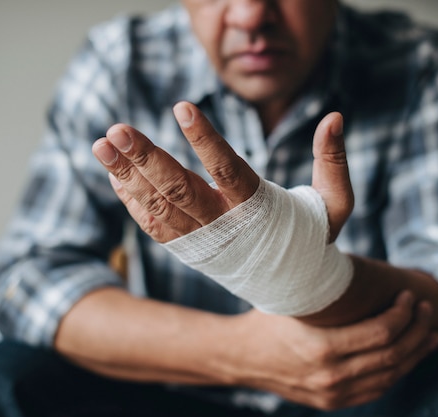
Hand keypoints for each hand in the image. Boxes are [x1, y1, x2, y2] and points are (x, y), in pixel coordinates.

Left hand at [92, 101, 352, 242]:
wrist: (292, 287)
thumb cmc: (313, 236)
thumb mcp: (335, 204)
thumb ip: (333, 161)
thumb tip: (335, 116)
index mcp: (260, 210)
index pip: (229, 170)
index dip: (205, 140)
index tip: (181, 108)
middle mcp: (225, 226)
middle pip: (180, 189)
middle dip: (147, 159)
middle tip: (117, 130)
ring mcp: (202, 240)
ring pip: (159, 207)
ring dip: (128, 176)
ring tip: (102, 145)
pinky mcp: (188, 249)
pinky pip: (154, 227)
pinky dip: (132, 201)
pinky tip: (114, 175)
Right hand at [232, 291, 437, 409]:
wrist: (241, 357)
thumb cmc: (266, 319)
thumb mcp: (291, 299)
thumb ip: (324, 287)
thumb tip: (356, 259)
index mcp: (321, 349)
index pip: (381, 333)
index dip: (403, 314)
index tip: (410, 296)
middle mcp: (331, 377)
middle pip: (393, 356)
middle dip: (417, 331)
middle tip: (426, 309)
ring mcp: (333, 394)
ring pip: (391, 377)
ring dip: (416, 354)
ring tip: (430, 334)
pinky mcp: (333, 402)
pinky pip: (377, 390)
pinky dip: (397, 371)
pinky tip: (408, 355)